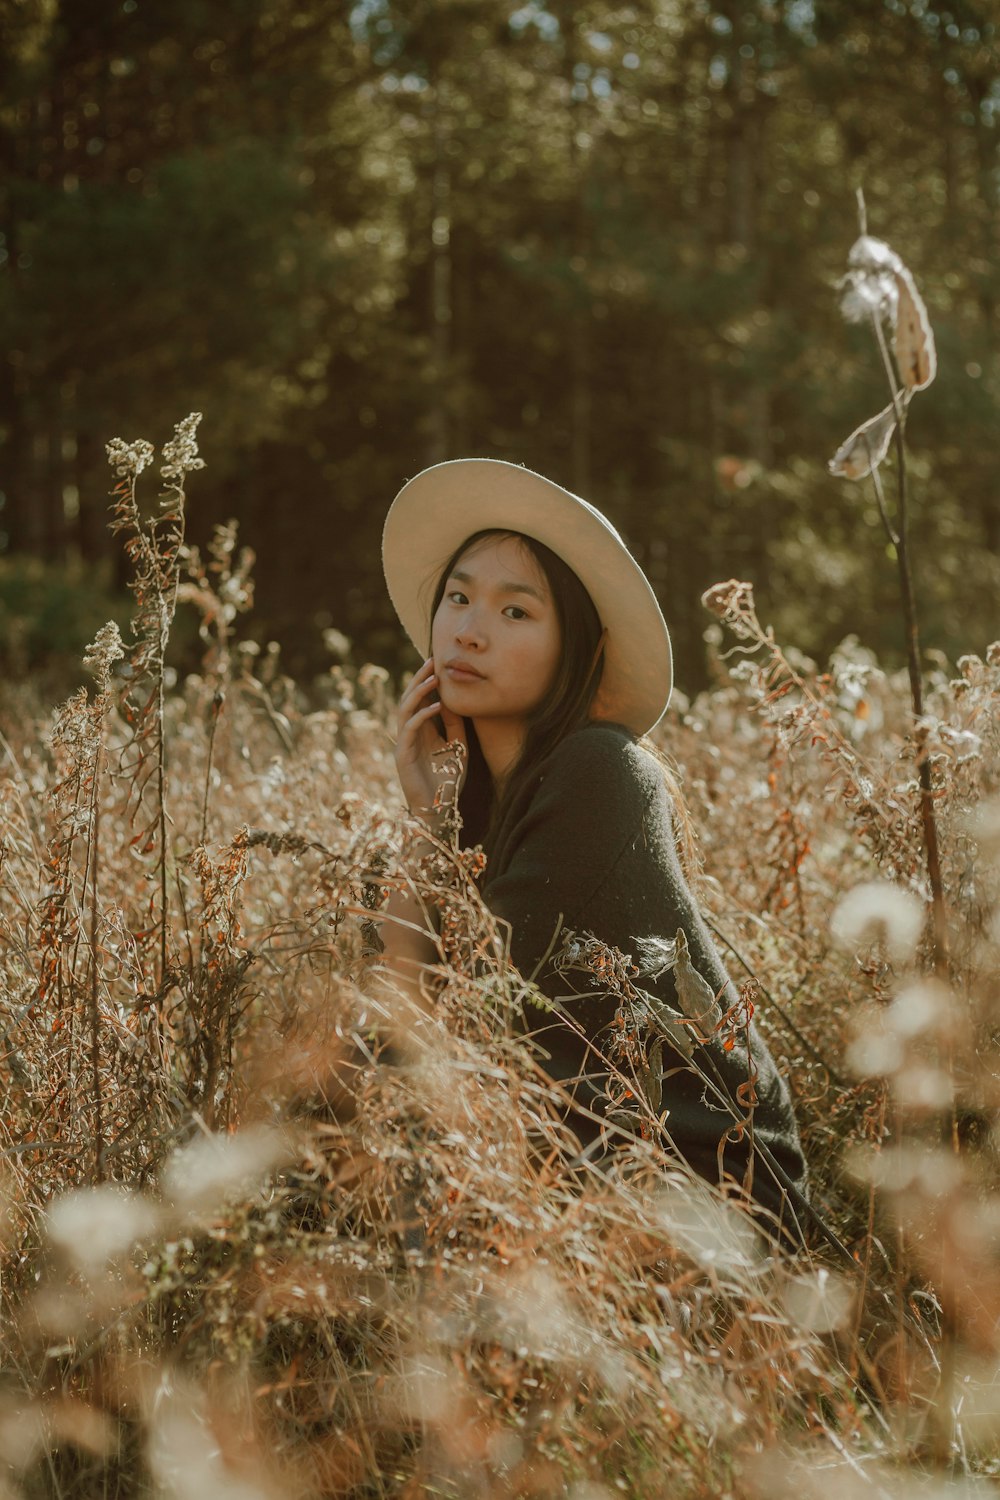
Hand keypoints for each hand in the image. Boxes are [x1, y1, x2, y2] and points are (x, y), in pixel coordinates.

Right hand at [394, 658, 467, 825]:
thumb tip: (456, 702)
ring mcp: (404, 744)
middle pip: (409, 699)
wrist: (438, 811)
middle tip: (432, 661)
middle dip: (420, 679)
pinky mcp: (403, 755)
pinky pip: (410, 729)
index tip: (438, 664)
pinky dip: (423, 715)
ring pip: (405, 710)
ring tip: (434, 679)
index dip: (426, 681)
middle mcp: (409, 734)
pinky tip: (438, 705)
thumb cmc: (448, 783)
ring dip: (419, 692)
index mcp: (421, 732)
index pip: (420, 700)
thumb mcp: (458, 748)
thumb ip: (456, 727)